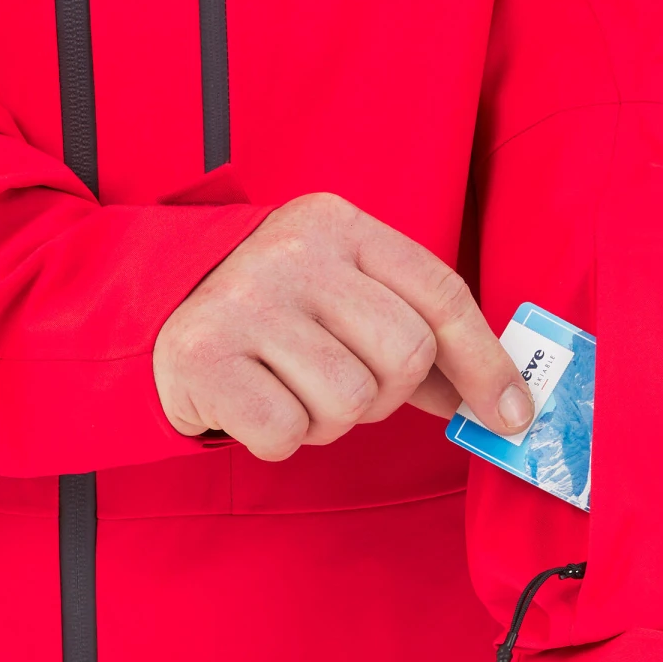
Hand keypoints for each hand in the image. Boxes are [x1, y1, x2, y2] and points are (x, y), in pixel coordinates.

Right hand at [153, 192, 533, 459]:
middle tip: (343, 384)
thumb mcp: (343, 296)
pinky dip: (280, 438)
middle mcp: (293, 251)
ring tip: (291, 389)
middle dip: (387, 394)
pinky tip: (254, 403)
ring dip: (330, 419)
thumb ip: (417, 333)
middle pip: (406, 356)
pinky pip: (288, 431)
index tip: (510, 416)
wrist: (152, 310)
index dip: (487, 364)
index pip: (442, 295)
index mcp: (340, 224)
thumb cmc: (272, 313)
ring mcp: (245, 300)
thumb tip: (501, 402)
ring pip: (350, 400)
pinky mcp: (202, 355)